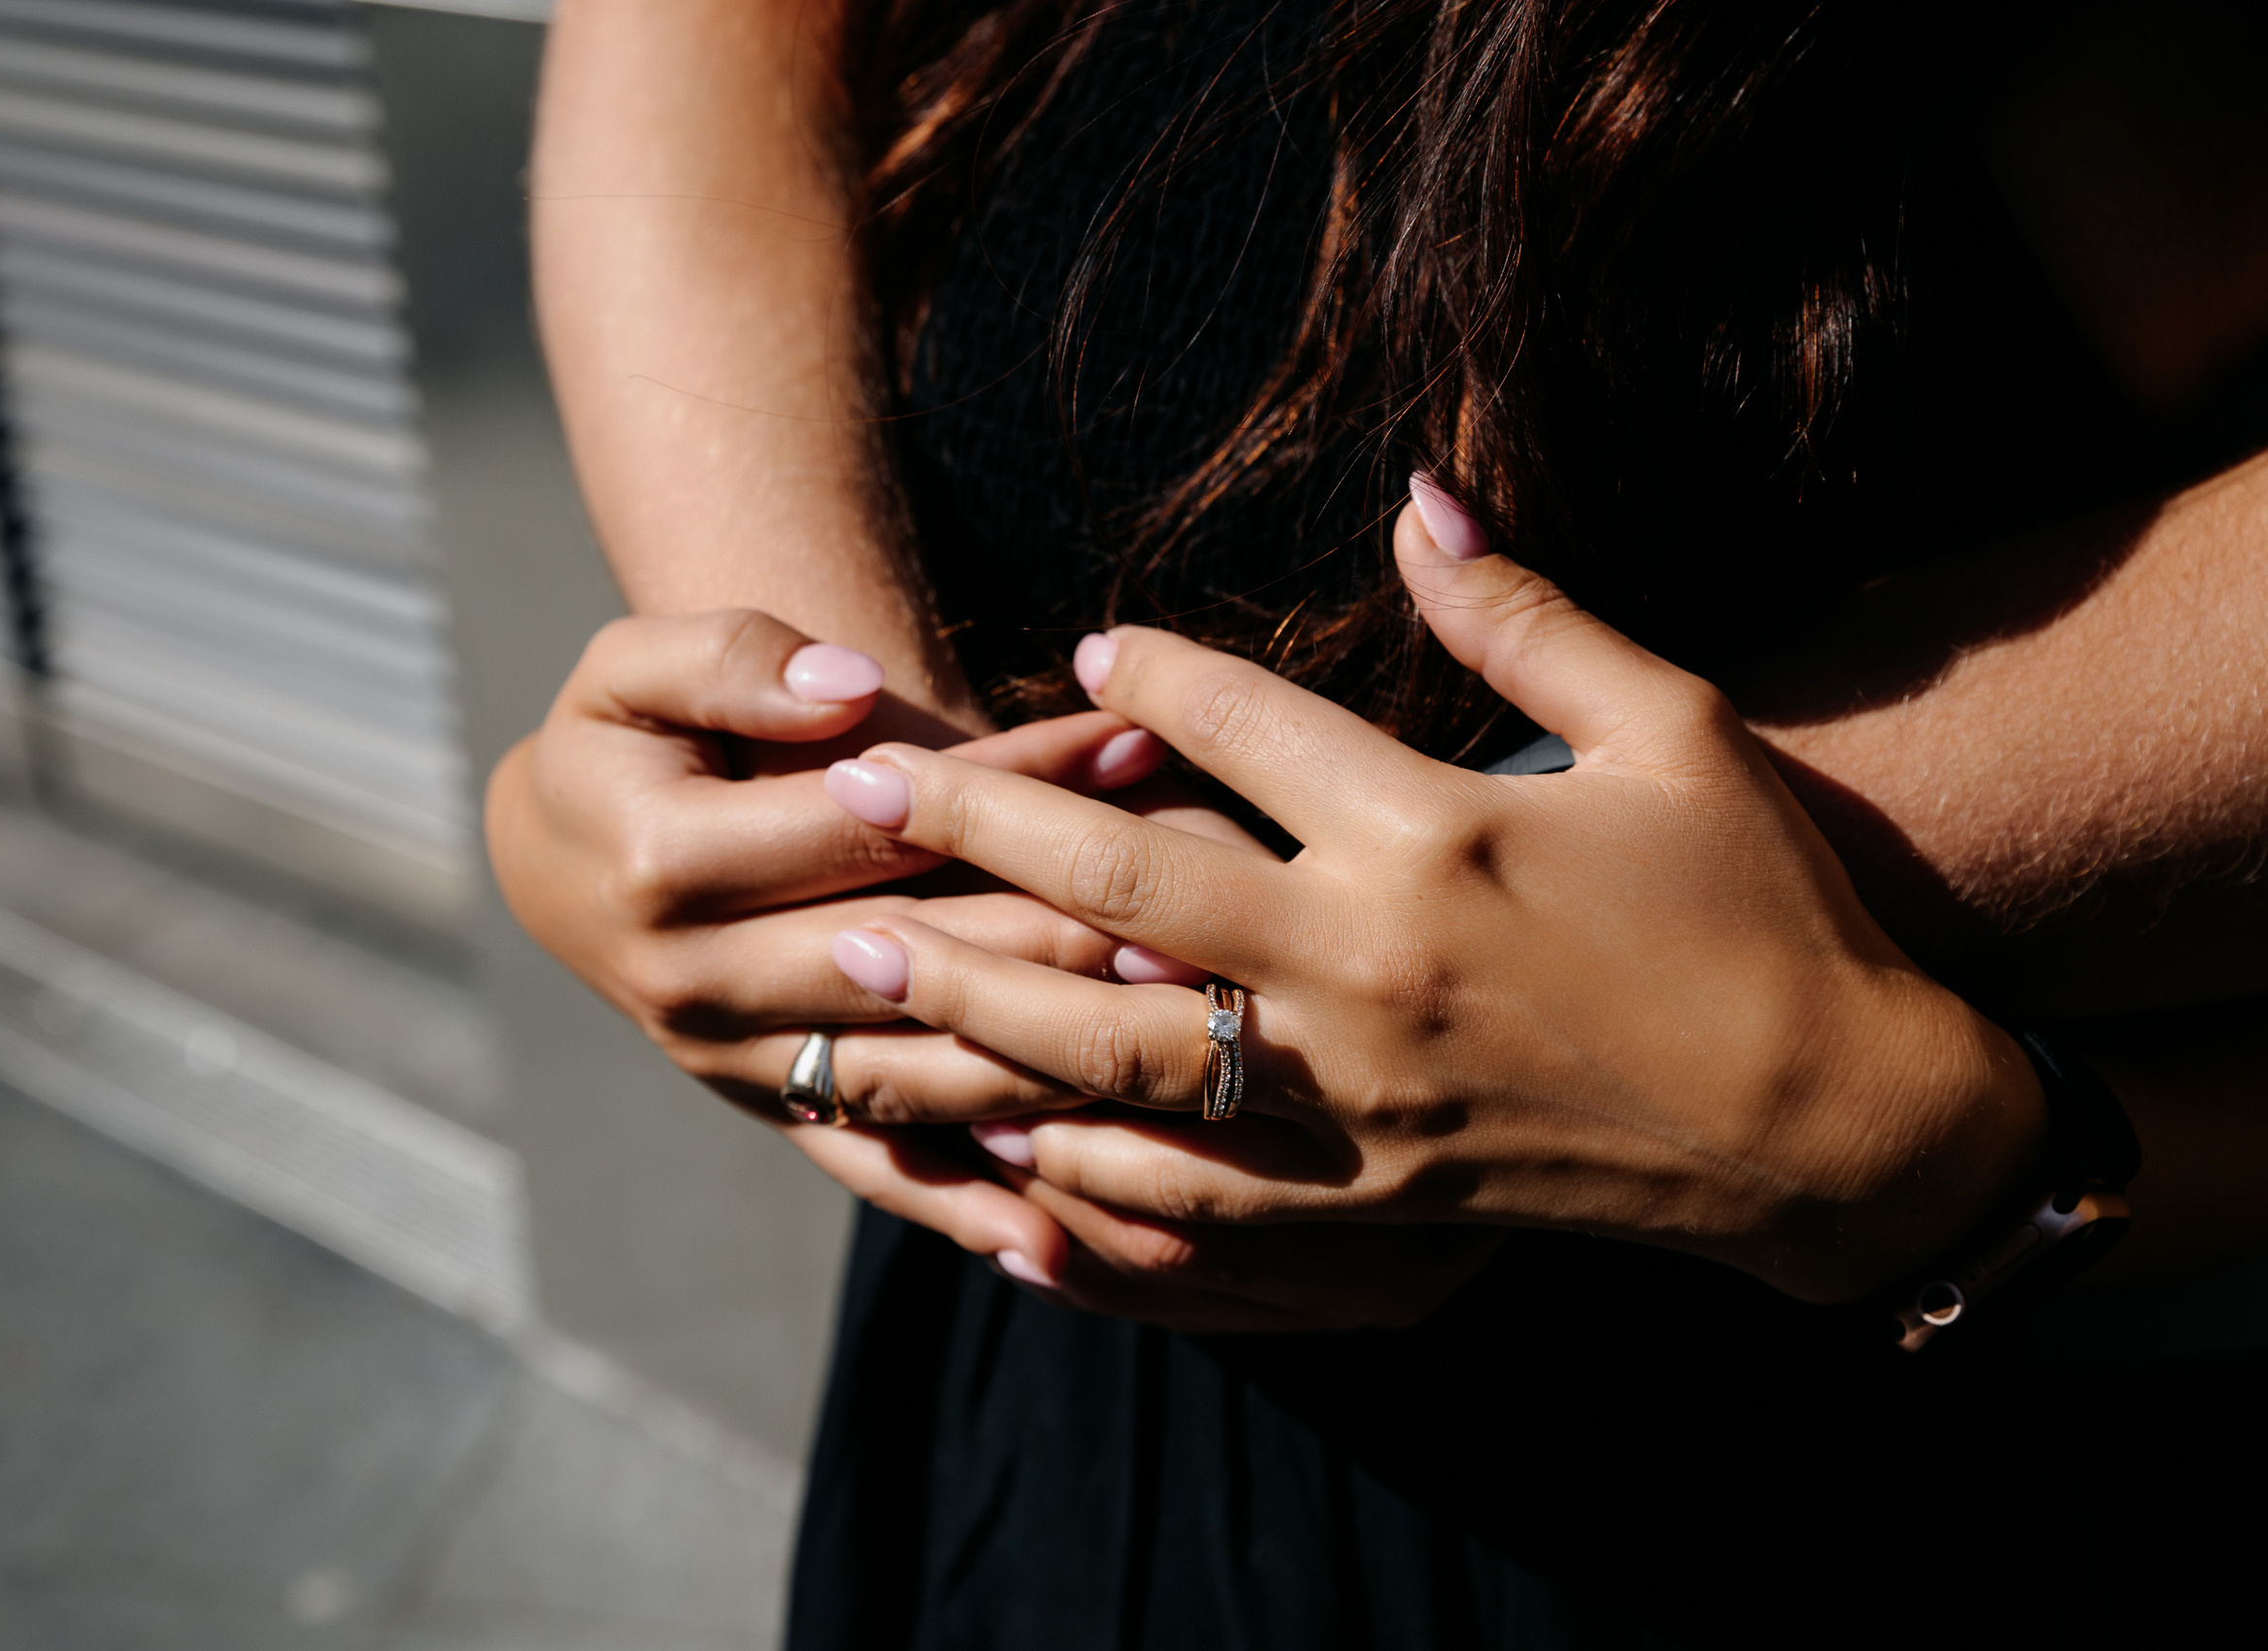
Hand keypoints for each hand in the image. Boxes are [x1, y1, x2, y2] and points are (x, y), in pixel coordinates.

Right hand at [487, 607, 1178, 1277]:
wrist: (563, 865)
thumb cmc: (622, 744)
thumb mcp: (629, 670)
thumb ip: (730, 658)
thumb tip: (847, 687)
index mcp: (664, 866)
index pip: (866, 824)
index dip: (1005, 787)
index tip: (1135, 744)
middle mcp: (695, 986)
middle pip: (907, 964)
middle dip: (1056, 938)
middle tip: (1195, 919)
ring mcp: (735, 1066)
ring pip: (907, 1078)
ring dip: (1039, 1070)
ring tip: (1173, 1047)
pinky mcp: (771, 1111)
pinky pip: (873, 1166)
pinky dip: (962, 1208)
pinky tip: (1063, 1242)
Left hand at [819, 489, 2051, 1302]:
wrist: (1836, 1125)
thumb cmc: (1762, 907)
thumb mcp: (1672, 728)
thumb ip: (1524, 614)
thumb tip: (1410, 493)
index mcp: (1437, 830)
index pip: (1240, 721)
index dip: (1146, 671)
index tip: (1085, 649)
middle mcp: (1369, 963)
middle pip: (1119, 882)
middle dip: (969, 824)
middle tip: (845, 785)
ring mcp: (1355, 1096)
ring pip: (1113, 1047)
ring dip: (972, 995)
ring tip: (858, 950)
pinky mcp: (1368, 1200)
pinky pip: (1191, 1194)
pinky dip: (1082, 1171)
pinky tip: (994, 1143)